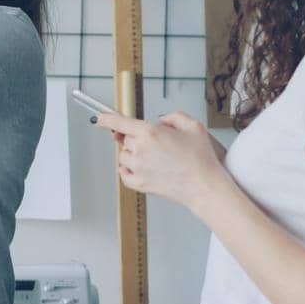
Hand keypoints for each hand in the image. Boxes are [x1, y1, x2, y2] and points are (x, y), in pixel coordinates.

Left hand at [94, 111, 229, 212]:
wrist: (204, 186)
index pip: (119, 122)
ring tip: (157, 159)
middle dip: (138, 139)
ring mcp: (137, 168)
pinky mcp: (138, 184)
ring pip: (124, 156)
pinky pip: (124, 173)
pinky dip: (130, 170)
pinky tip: (145, 169)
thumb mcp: (193, 125)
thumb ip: (172, 117)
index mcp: (150, 132)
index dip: (106, 118)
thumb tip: (160, 121)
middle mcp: (140, 150)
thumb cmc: (201, 159)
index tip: (99, 118)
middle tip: (158, 145)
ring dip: (134, 155)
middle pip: (126, 139)